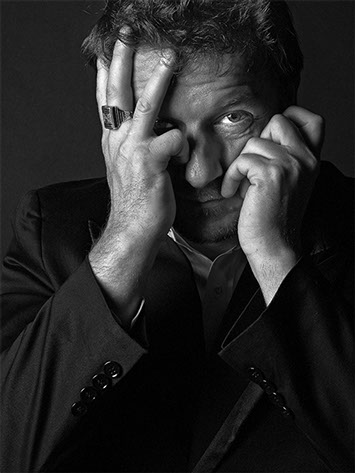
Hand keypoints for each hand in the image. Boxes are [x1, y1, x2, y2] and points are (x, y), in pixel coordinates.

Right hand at [97, 41, 186, 241]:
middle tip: (127, 35)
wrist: (132, 229)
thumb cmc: (135, 200)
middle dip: (121, 60)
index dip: (104, 74)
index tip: (105, 52)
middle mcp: (118, 140)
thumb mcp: (125, 167)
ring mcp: (132, 149)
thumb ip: (130, 145)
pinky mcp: (150, 162)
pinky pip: (173, 139)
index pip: (104, 100)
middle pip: (117, 92)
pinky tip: (182, 159)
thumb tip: (147, 130)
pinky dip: (183, 143)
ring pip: (145, 105)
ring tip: (170, 58)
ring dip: (158, 79)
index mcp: (112, 141)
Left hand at [221, 106, 323, 303]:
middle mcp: (306, 160)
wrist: (274, 247)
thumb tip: (263, 136)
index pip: (313, 120)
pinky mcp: (271, 174)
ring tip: (242, 187)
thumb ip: (285, 159)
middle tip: (252, 169)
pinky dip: (232, 177)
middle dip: (258, 143)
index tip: (271, 139)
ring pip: (255, 141)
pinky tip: (234, 193)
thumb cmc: (274, 219)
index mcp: (312, 161)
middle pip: (278, 121)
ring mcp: (291, 165)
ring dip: (240, 165)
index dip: (291, 118)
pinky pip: (242, 160)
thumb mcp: (288, 184)